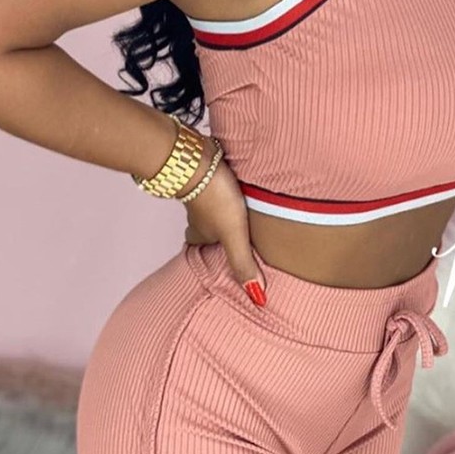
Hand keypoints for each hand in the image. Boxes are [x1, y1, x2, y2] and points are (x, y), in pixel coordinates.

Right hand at [182, 137, 266, 305]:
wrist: (197, 157)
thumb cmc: (213, 196)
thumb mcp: (233, 235)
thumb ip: (243, 263)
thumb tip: (257, 296)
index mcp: (201, 234)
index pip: (201, 252)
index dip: (209, 259)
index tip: (218, 266)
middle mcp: (199, 217)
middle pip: (206, 231)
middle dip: (216, 236)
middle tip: (229, 242)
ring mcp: (203, 194)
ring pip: (211, 209)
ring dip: (222, 213)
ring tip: (239, 218)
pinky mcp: (210, 175)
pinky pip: (216, 187)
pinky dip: (225, 191)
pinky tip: (239, 188)